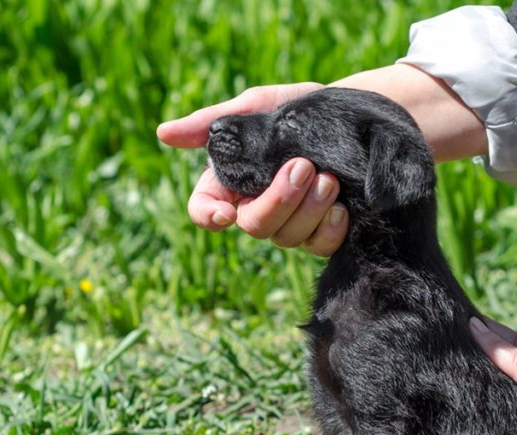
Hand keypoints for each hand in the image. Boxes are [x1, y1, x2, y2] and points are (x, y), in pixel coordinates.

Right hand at [157, 83, 348, 255]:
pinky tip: (340, 208)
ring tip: (329, 179)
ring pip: (288, 237)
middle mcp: (257, 206)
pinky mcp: (323, 232)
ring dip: (309, 210)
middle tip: (303, 166)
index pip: (204, 210)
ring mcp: (291, 223)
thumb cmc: (297, 108)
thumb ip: (214, 122)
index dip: (209, 216)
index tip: (226, 212)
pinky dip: (329, 229)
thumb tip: (163, 134)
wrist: (353, 114)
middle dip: (278, 201)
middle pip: (253, 226)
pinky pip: (319, 246)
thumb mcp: (257, 107)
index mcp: (231, 181)